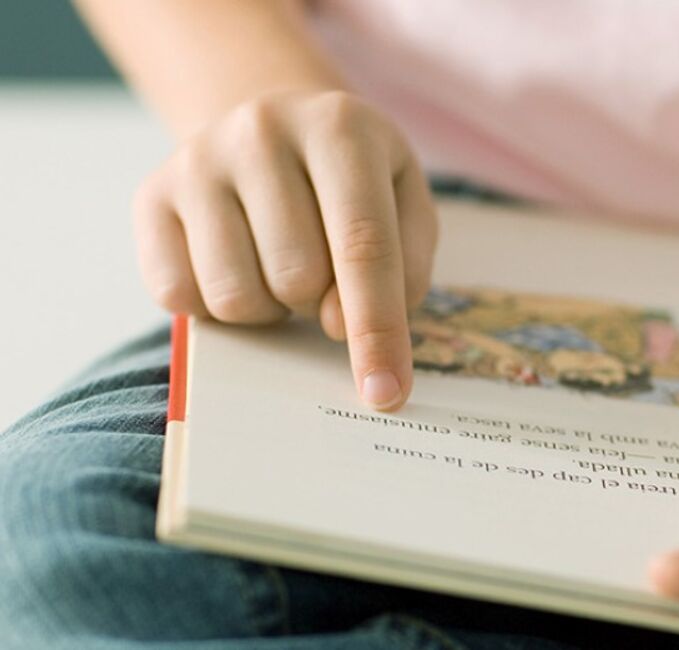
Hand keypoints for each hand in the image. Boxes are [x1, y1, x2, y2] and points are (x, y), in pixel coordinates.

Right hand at [133, 90, 436, 409]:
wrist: (274, 133)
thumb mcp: (405, 205)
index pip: (363, 245)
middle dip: (319, 306)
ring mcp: (198, 159)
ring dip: (270, 309)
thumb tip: (347, 329)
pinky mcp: (150, 196)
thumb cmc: (353, 186)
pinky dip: (215, 308)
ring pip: (234, 294)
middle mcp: (262, 130)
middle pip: (297, 275)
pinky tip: (239, 269)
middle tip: (323, 279)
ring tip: (281, 269)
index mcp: (342, 127)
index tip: (385, 394)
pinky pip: (177, 296)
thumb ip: (404, 267)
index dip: (377, 328)